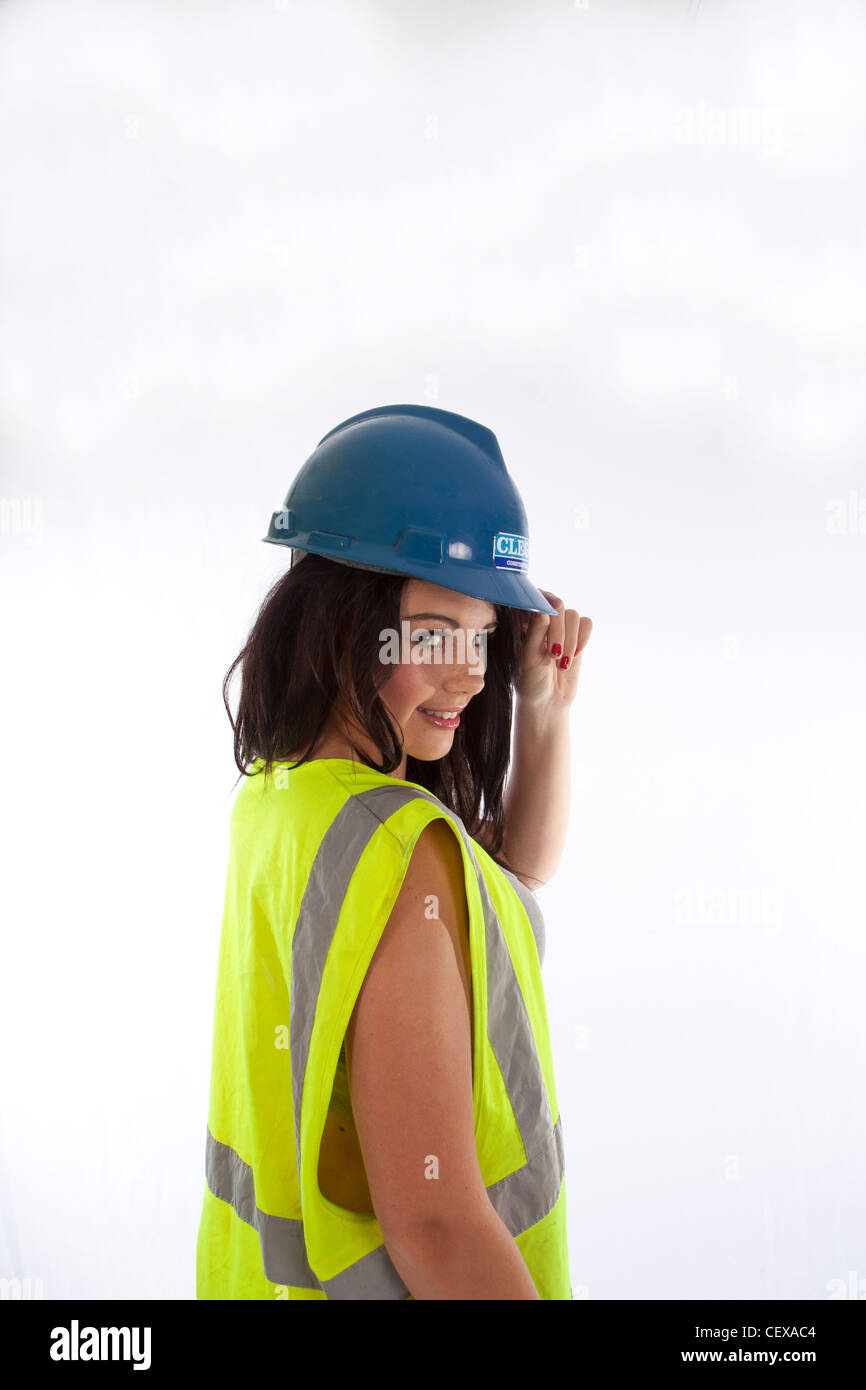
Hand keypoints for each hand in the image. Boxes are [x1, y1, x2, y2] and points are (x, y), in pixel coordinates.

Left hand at [514, 591, 592, 711]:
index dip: (544, 600)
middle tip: (554, 655)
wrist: (547, 702)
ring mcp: (561, 627)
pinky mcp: (577, 636)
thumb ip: (535, 633)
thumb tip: (542, 610)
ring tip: (562, 663)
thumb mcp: (529, 657)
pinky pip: (587, 624)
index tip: (550, 612)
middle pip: (558, 607)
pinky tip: (574, 656)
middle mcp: (543, 620)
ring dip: (571, 640)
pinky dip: (583, 638)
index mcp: (523, 621)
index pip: (535, 597)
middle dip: (559, 632)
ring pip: (573, 616)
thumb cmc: (530, 681)